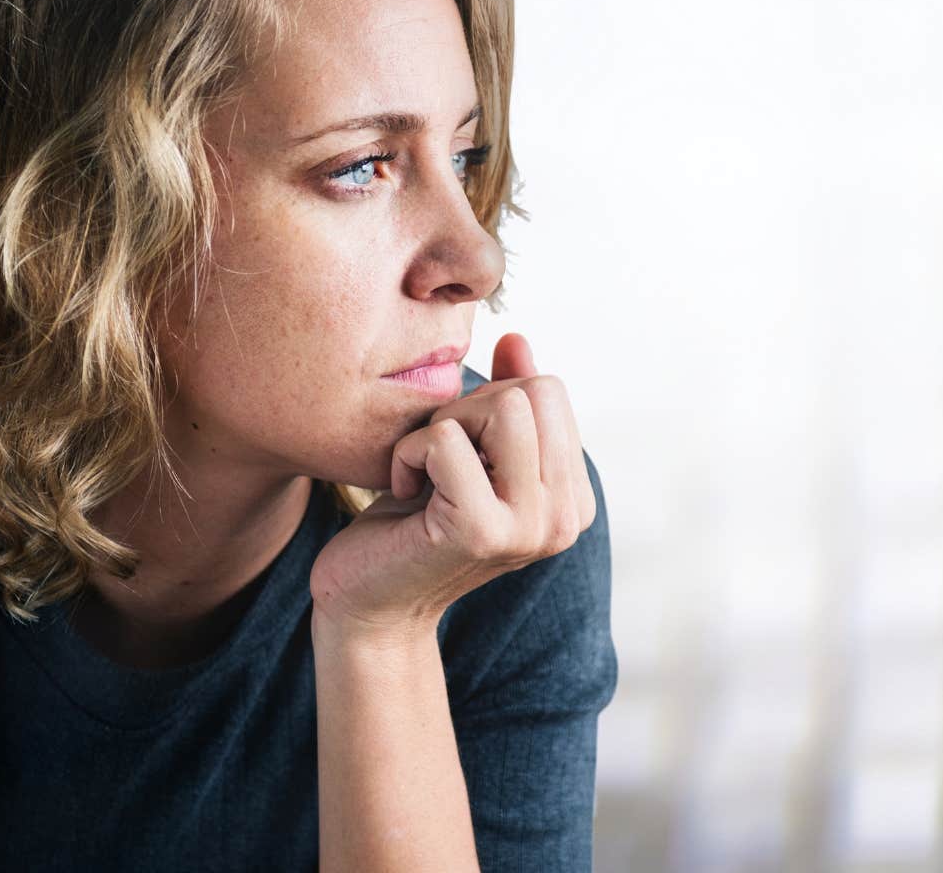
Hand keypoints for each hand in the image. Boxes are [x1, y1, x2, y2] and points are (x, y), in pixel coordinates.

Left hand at [307, 332, 595, 638]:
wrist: (369, 603)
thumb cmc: (412, 523)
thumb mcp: (467, 452)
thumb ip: (505, 400)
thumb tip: (517, 340)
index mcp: (573, 498)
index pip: (550, 391)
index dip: (490, 401)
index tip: (461, 452)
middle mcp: (566, 518)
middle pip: (534, 391)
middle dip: (469, 406)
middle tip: (437, 459)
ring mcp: (530, 528)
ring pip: (503, 406)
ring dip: (444, 425)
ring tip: (426, 471)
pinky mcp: (482, 532)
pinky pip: (446, 440)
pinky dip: (409, 453)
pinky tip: (405, 493)